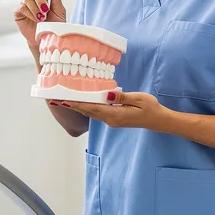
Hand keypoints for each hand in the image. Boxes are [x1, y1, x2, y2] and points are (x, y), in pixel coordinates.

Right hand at [13, 0, 65, 50]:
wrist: (47, 39)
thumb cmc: (55, 24)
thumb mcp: (59, 10)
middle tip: (46, 10)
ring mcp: (25, 3)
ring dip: (36, 9)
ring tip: (42, 18)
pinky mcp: (18, 12)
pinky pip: (22, 7)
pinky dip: (30, 14)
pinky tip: (35, 20)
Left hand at [53, 91, 167, 129]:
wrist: (159, 120)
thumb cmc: (151, 108)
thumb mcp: (138, 99)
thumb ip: (122, 97)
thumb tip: (107, 94)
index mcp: (115, 115)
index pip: (91, 108)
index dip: (76, 104)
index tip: (63, 101)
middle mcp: (110, 120)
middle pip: (87, 111)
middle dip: (71, 105)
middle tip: (55, 100)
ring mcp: (112, 120)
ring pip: (91, 112)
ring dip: (77, 106)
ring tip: (63, 101)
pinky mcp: (114, 118)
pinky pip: (97, 112)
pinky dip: (87, 107)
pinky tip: (82, 102)